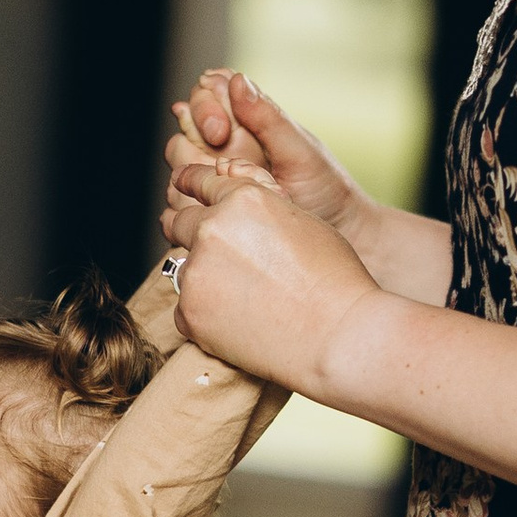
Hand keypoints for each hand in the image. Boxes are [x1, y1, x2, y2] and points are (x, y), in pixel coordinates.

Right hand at [163, 68, 381, 265]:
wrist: (337, 238)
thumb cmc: (326, 189)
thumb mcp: (300, 150)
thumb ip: (267, 118)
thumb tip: (238, 80)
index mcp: (248, 119)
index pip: (208, 92)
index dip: (206, 105)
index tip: (221, 130)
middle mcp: (227, 146)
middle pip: (184, 129)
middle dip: (195, 139)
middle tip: (219, 153)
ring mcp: (216, 179)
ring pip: (178, 167)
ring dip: (192, 174)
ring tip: (224, 189)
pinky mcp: (213, 210)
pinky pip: (181, 205)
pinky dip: (189, 205)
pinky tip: (213, 211)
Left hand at [163, 156, 382, 397]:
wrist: (338, 335)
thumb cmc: (334, 280)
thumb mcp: (304, 222)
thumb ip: (263, 210)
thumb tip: (240, 211)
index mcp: (243, 199)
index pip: (200, 181)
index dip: (190, 183)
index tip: (182, 186)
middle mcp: (212, 228)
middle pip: (178, 222)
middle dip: (185, 231)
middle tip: (204, 251)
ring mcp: (197, 271)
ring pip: (183, 269)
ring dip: (202, 278)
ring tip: (240, 299)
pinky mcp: (190, 312)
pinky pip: (184, 309)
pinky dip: (203, 315)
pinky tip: (236, 324)